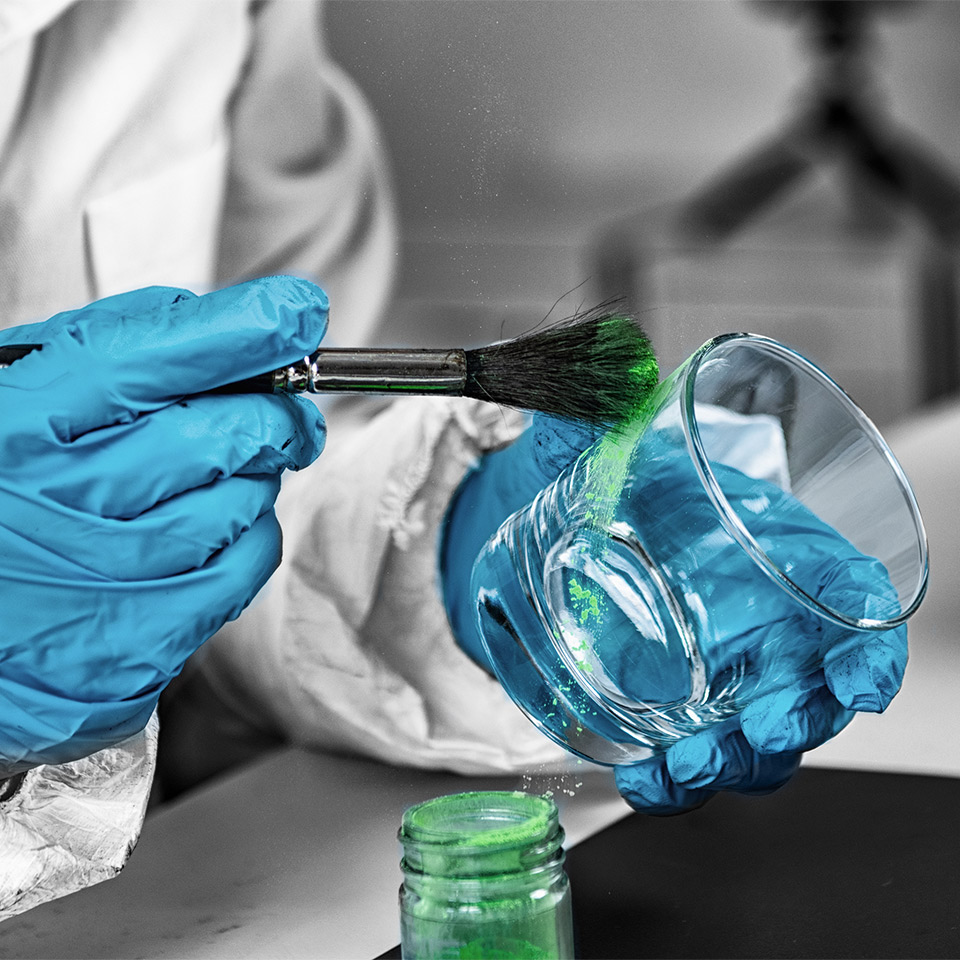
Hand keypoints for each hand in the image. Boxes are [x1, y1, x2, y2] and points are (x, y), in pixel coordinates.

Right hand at [0, 277, 327, 775]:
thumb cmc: (6, 493)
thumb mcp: (21, 398)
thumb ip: (110, 349)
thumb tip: (217, 323)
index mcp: (24, 422)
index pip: (154, 355)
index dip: (241, 330)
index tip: (296, 314)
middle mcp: (66, 498)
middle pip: (225, 434)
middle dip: (278, 416)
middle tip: (285, 415)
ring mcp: (109, 572)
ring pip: (246, 499)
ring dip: (258, 478)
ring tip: (222, 477)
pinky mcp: (145, 635)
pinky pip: (248, 564)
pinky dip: (254, 534)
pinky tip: (220, 528)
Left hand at [443, 416, 906, 815]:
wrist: (537, 516)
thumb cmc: (596, 473)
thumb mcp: (598, 441)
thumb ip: (609, 411)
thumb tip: (617, 365)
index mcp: (772, 545)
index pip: (849, 598)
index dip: (869, 647)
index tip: (860, 682)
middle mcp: (762, 614)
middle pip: (814, 686)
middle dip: (795, 721)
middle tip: (756, 733)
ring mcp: (722, 664)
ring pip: (759, 735)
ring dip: (735, 763)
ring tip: (683, 767)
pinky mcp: (674, 698)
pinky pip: (696, 752)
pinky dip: (677, 780)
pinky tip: (644, 777)